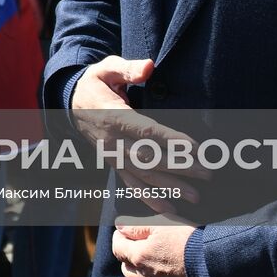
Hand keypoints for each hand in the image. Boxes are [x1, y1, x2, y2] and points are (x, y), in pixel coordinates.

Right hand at [71, 56, 210, 211]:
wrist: (69, 104)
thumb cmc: (95, 83)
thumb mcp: (107, 69)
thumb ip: (128, 69)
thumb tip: (149, 66)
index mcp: (113, 116)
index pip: (145, 131)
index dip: (170, 140)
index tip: (195, 147)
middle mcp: (112, 141)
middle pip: (149, 157)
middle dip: (180, 166)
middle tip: (208, 173)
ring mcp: (112, 156)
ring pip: (143, 175)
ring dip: (170, 187)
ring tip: (196, 196)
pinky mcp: (113, 164)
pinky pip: (132, 185)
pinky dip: (150, 198)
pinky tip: (170, 209)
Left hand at [112, 224, 213, 276]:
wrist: (218, 267)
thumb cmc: (191, 242)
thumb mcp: (164, 224)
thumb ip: (138, 226)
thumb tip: (120, 227)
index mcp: (140, 257)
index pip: (118, 248)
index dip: (120, 238)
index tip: (125, 233)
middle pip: (127, 270)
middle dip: (130, 258)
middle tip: (142, 249)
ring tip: (152, 272)